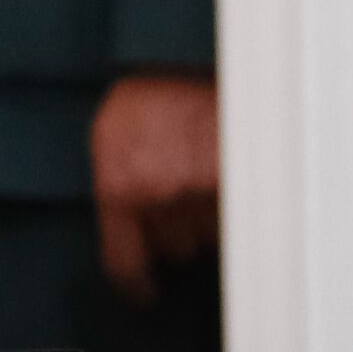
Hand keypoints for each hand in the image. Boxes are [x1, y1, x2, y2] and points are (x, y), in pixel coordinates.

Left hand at [93, 70, 222, 304]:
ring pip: (213, 233)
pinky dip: (238, 202)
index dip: (136, 286)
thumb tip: (134, 241)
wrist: (186, 58)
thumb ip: (117, 192)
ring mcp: (207, 188)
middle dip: (177, 229)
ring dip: (209, 214)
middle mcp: (164, 195)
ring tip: (203, 171)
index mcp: (121, 188)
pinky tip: (229, 174)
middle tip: (180, 192)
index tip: (144, 293)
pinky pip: (243, 215)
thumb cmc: (144, 98)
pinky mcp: (243, 180)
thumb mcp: (108, 144)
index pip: (126, 263)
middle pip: (176, 248)